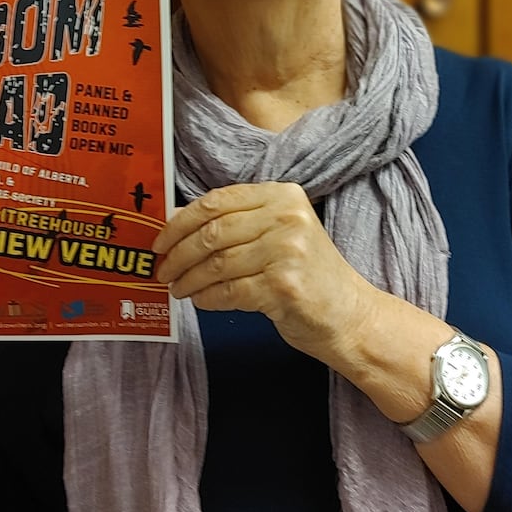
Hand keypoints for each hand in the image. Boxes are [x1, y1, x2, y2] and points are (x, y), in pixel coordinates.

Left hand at [153, 182, 374, 362]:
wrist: (349, 315)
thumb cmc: (309, 275)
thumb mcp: (281, 233)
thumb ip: (239, 222)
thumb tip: (179, 222)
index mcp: (283, 196)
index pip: (218, 201)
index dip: (181, 221)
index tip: (161, 240)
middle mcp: (287, 218)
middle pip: (212, 232)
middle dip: (178, 254)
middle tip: (162, 270)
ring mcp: (287, 251)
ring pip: (216, 263)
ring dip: (189, 280)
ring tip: (178, 289)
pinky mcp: (283, 287)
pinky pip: (228, 291)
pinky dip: (207, 298)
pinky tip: (201, 301)